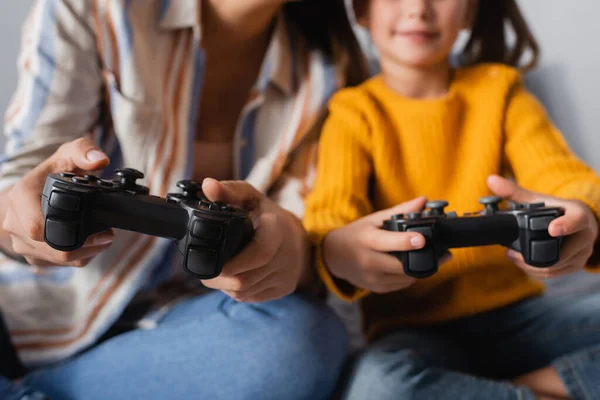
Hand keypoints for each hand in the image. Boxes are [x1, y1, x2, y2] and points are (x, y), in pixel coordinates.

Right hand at [2, 137, 114, 266]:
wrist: (35, 192)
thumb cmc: (53, 172)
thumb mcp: (68, 154)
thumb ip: (84, 151)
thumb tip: (99, 160)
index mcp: (20, 197)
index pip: (36, 228)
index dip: (66, 230)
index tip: (96, 227)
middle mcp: (16, 223)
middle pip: (52, 248)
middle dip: (85, 244)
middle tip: (107, 234)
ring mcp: (23, 244)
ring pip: (60, 260)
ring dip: (86, 251)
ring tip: (102, 238)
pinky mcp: (34, 257)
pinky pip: (61, 265)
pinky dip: (80, 257)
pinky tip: (89, 244)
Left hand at [200, 178, 310, 302]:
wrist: (297, 238)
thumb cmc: (266, 215)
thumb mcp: (250, 197)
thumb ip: (229, 191)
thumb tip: (208, 185)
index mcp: (277, 229)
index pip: (259, 253)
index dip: (234, 264)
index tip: (213, 266)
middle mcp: (286, 255)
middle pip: (246, 279)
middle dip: (219, 279)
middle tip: (203, 273)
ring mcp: (286, 275)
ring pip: (246, 291)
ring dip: (226, 286)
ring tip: (217, 274)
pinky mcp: (283, 289)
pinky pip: (252, 297)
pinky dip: (237, 291)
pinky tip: (233, 279)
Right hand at [322, 197, 451, 293]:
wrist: (334, 255)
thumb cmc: (357, 234)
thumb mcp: (374, 219)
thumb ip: (401, 211)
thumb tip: (424, 200)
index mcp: (367, 241)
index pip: (388, 243)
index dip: (406, 242)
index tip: (422, 239)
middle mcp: (368, 262)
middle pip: (402, 265)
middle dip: (423, 258)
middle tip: (440, 251)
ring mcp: (372, 278)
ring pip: (406, 278)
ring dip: (418, 268)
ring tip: (425, 256)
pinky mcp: (376, 289)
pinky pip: (401, 285)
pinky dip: (409, 276)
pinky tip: (409, 265)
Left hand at [487, 174, 598, 278]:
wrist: (578, 223)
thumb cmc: (558, 210)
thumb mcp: (540, 199)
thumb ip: (515, 192)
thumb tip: (491, 180)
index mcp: (579, 215)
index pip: (577, 220)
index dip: (565, 225)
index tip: (552, 229)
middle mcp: (585, 235)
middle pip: (562, 251)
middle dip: (535, 255)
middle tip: (511, 252)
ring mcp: (581, 253)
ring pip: (557, 266)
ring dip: (531, 266)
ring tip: (513, 257)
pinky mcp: (576, 265)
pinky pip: (556, 274)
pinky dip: (536, 272)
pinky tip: (522, 265)